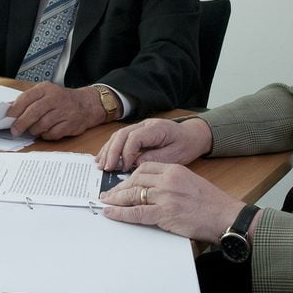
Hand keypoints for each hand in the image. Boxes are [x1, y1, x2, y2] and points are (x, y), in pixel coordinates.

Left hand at [7, 84, 106, 139]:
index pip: (26, 98)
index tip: (8, 117)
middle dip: (22, 123)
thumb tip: (10, 110)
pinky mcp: (70, 124)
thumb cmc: (61, 100)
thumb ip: (29, 100)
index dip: (15, 109)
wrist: (86, 104)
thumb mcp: (45, 93)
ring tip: (33, 130)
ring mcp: (64, 111)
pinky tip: (46, 132)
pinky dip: (46, 135)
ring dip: (34, 130)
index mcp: (46, 89)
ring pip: (42, 124)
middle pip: (33, 112)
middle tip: (15, 130)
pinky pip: (52, 133)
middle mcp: (55, 98)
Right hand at [96, 116, 212, 171]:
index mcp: (156, 128)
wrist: (192, 135)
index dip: (126, 153)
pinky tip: (104, 158)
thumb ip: (156, 158)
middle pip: (122, 134)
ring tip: (101, 165)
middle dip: (112, 151)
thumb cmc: (185, 144)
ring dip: (108, 150)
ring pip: (118, 135)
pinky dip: (111, 148)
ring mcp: (140, 127)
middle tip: (107, 168)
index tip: (124, 168)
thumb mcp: (175, 155)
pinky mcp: (137, 132)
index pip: (134, 137)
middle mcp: (145, 124)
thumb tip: (136, 164)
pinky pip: (120, 138)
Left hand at [99, 162, 243, 243]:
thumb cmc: (212, 203)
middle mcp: (168, 180)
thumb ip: (171, 182)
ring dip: (116, 200)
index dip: (129, 176)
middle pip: (135, 180)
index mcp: (174, 169)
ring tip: (106, 203)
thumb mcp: (190, 182)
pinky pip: (136, 213)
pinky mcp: (165, 214)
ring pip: (132, 195)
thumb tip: (152, 189)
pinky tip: (111, 213)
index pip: (144, 168)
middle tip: (108, 194)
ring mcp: (165, 196)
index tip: (121, 182)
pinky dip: (121, 213)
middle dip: (119, 188)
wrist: (226, 216)